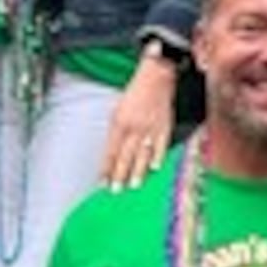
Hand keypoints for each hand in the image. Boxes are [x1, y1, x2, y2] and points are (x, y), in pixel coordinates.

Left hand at [101, 63, 176, 189]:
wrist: (156, 77)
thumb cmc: (135, 93)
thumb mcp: (118, 111)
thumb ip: (116, 132)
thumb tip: (113, 153)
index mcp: (119, 123)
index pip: (110, 151)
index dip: (105, 168)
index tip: (102, 182)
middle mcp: (134, 127)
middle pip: (125, 156)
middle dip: (119, 174)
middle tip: (116, 189)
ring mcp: (150, 128)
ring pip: (142, 154)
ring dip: (137, 171)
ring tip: (134, 185)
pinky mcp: (164, 126)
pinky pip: (160, 145)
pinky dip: (157, 156)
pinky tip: (154, 168)